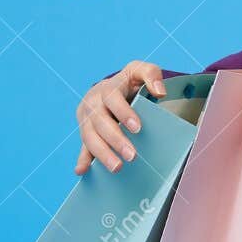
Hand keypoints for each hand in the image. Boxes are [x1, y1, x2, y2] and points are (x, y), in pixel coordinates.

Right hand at [75, 60, 165, 174]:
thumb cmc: (129, 82)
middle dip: (115, 140)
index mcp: (106, 89)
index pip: (112, 99)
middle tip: (132, 155)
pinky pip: (82, 147)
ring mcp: (86, 119)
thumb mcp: (140, 71)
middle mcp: (92, 104)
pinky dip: (82, 159)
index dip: (123, 112)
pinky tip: (82, 171)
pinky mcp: (85, 133)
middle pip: (100, 122)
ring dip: (102, 153)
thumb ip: (151, 74)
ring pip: (89, 137)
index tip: (137, 128)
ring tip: (117, 167)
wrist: (110, 89)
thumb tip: (160, 92)